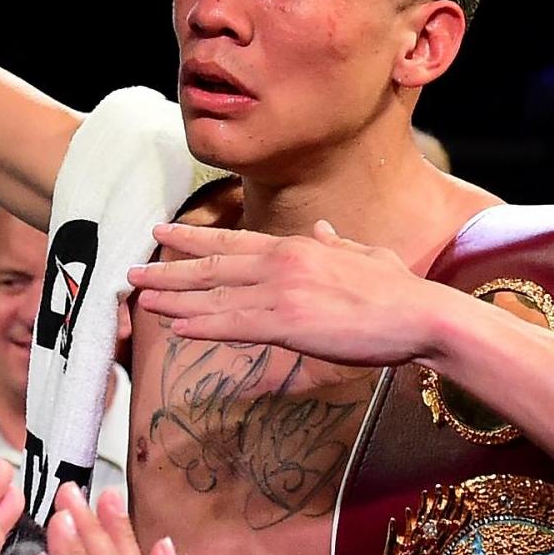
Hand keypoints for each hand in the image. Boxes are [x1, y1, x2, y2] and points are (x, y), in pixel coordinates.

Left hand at [127, 220, 449, 365]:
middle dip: (168, 269)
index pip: (233, 240)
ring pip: (214, 295)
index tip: (162, 234)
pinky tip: (174, 326)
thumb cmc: (400, 292)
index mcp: (298, 247)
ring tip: (139, 298)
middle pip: (212, 266)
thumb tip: (323, 228)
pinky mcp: (288, 324)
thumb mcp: (366, 254)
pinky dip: (200, 324)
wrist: (422, 315)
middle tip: (131, 271)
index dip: (193, 239)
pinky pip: (232, 325)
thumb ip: (337, 242)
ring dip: (172, 297)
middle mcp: (283, 263)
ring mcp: (282, 293)